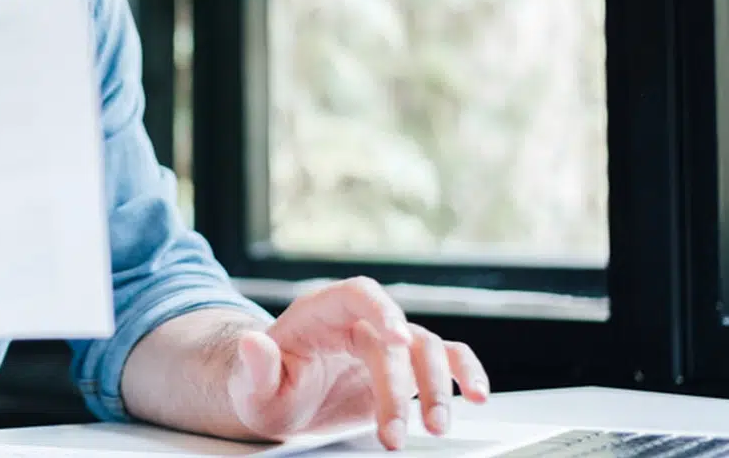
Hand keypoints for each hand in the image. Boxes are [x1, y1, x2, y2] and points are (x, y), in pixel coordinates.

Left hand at [226, 277, 488, 449]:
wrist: (280, 401)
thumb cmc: (263, 388)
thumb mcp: (250, 386)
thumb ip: (256, 366)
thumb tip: (252, 342)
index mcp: (321, 312)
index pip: (358, 294)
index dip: (382, 310)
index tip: (398, 338)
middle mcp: (359, 321)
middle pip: (395, 338)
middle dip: (401, 387)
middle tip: (396, 434)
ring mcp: (386, 343)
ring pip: (427, 350)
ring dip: (437, 388)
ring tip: (436, 427)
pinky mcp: (404, 368)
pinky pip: (445, 360)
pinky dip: (465, 374)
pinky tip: (477, 396)